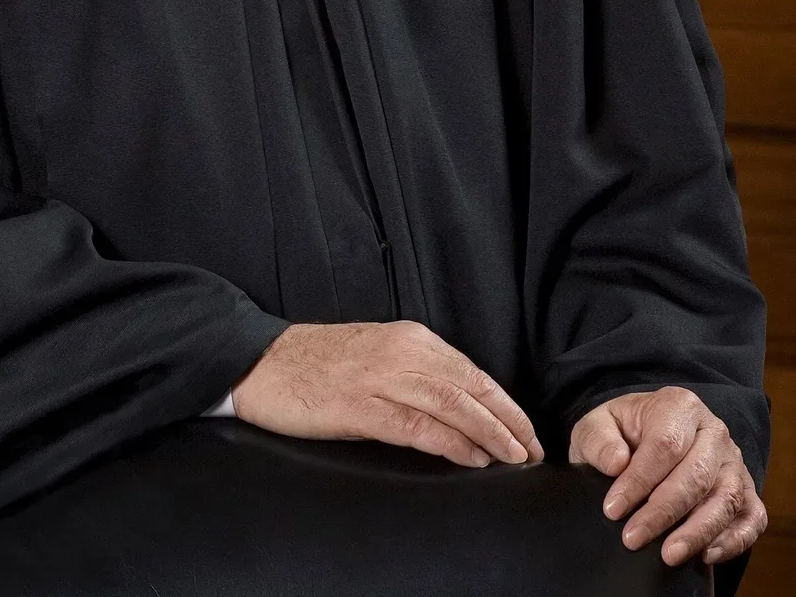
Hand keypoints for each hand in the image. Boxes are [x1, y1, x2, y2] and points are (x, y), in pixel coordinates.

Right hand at [231, 320, 543, 467]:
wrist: (263, 362)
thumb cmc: (318, 364)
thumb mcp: (375, 355)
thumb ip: (414, 371)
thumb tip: (459, 405)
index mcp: (408, 337)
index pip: (471, 371)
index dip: (504, 403)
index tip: (527, 430)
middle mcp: (401, 351)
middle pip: (470, 387)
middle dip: (508, 420)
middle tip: (533, 450)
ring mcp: (380, 378)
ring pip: (451, 404)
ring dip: (489, 433)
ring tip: (514, 456)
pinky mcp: (360, 406)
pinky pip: (417, 426)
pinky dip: (451, 442)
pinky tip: (471, 457)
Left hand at [570, 387, 766, 567]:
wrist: (644, 439)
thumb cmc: (621, 433)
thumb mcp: (596, 426)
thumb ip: (598, 439)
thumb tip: (617, 463)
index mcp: (679, 406)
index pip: (664, 445)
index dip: (639, 481)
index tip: (613, 510)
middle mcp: (714, 431)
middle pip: (696, 475)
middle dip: (664, 512)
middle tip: (634, 539)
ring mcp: (734, 463)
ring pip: (726, 499)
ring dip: (698, 532)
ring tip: (669, 555)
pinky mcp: (747, 491)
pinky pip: (752, 518)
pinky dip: (734, 540)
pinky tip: (706, 556)